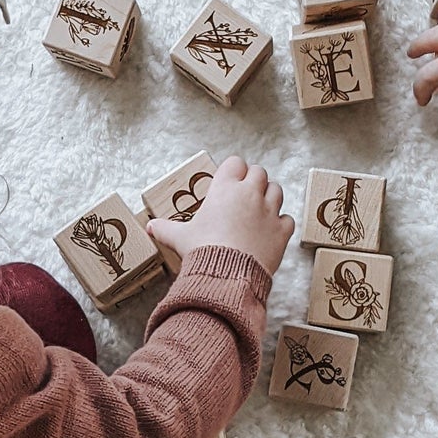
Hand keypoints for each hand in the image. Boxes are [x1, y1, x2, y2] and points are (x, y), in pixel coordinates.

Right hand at [149, 157, 294, 276]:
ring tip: (260, 208)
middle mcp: (249, 194)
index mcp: (225, 188)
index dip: (233, 170)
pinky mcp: (281, 231)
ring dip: (270, 196)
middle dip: (253, 180)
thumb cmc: (203, 250)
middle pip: (259, 172)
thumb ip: (165, 228)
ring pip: (277, 190)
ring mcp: (268, 211)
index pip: (235, 162)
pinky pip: (287, 219)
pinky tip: (271, 231)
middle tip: (244, 194)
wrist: (226, 274)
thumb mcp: (179, 237)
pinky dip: (281, 223)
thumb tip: (149, 227)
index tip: (229, 180)